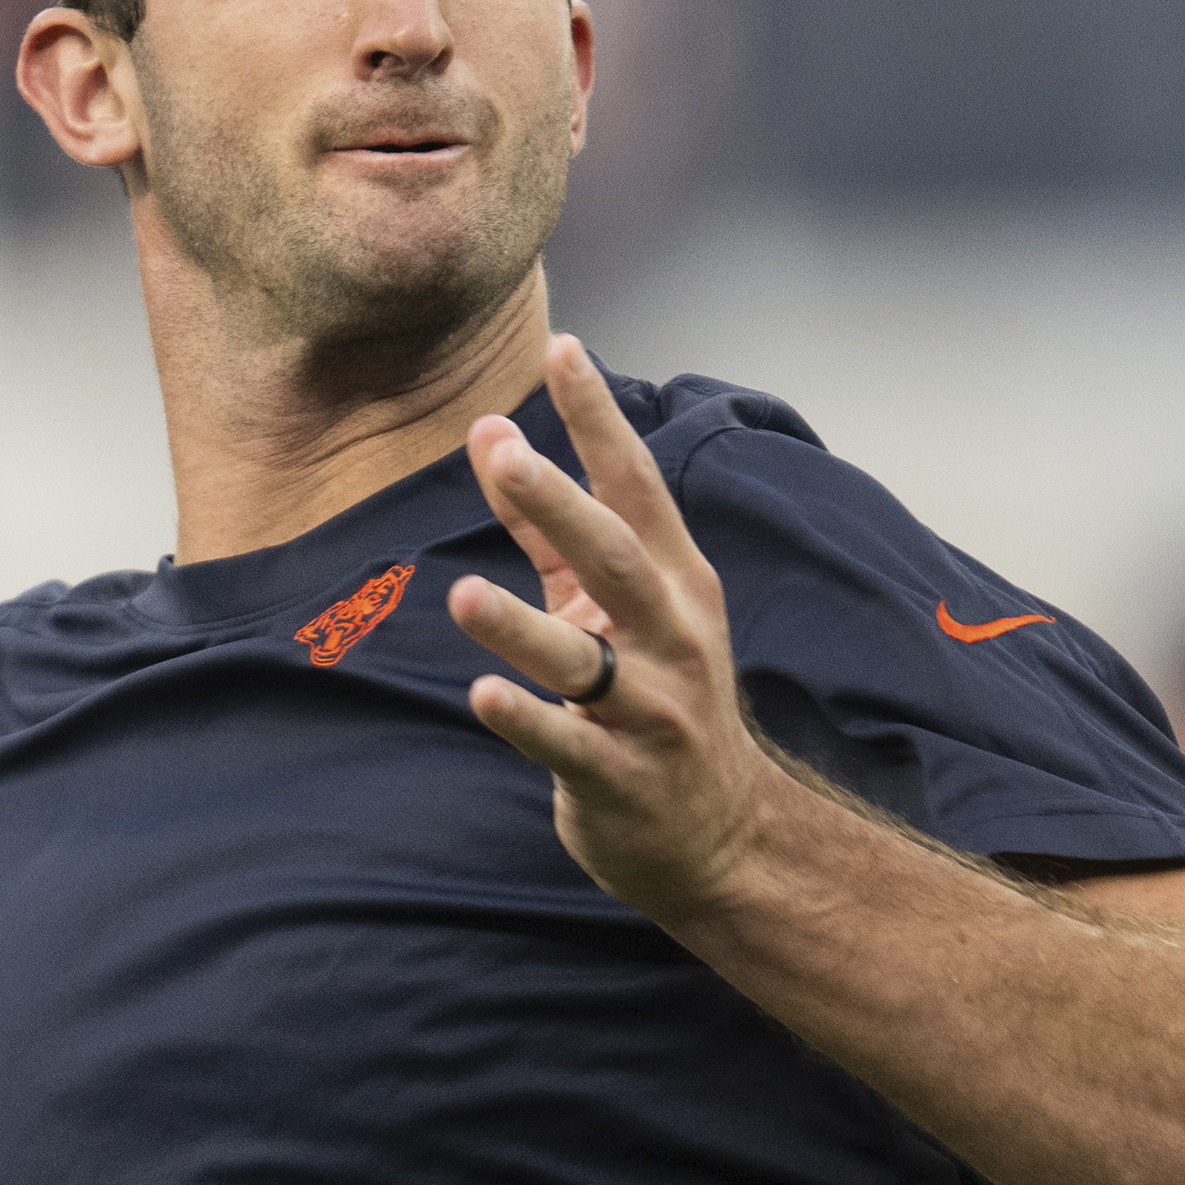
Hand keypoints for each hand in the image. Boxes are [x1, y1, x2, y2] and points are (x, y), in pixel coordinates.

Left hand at [447, 336, 786, 927]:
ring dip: (523, 628)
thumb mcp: (612, 607)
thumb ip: (547, 529)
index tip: (564, 351)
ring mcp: (649, 711)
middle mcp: (670, 637)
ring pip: (583, 660)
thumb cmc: (658, 697)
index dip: (599, 421)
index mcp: (674, 582)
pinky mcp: (619, 777)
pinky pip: (567, 744)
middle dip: (561, 504)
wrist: (721, 833)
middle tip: (506, 450)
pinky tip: (483, 696)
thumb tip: (490, 438)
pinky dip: (527, 721)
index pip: (636, 486)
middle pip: (615, 559)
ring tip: (463, 596)